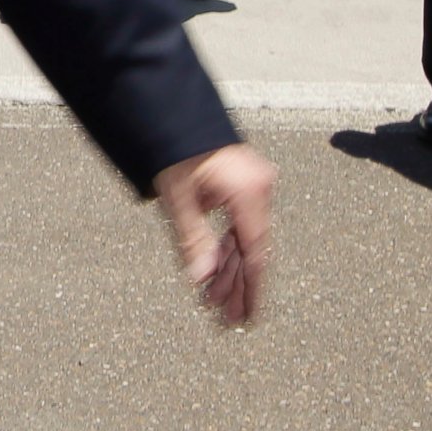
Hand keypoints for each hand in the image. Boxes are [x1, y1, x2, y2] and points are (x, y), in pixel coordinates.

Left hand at [152, 142, 274, 325]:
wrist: (173, 110)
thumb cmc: (174, 146)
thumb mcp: (177, 196)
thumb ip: (192, 239)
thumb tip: (201, 278)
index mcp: (249, 191)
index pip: (255, 252)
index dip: (252, 289)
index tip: (249, 318)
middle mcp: (258, 188)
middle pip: (251, 249)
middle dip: (236, 286)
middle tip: (225, 319)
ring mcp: (253, 186)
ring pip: (244, 239)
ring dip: (229, 270)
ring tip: (214, 302)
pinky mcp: (242, 185)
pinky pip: (239, 224)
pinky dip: (226, 248)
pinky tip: (215, 273)